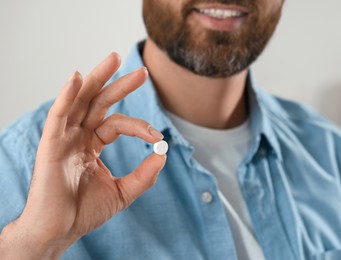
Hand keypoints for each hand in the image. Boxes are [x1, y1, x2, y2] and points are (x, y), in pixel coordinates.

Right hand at [0, 53, 165, 257]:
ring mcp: (64, 138)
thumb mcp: (122, 192)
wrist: (60, 231)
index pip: (117, 124)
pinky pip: (58, 115)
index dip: (139, 126)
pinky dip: (67, 96)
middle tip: (141, 71)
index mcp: (92, 145)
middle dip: (119, 85)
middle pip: (99, 103)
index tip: (157, 136)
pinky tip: (78, 78)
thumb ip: (143, 176)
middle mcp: (78, 136)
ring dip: (97, 78)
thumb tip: (163, 155)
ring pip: (81, 101)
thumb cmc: (84, 212)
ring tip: (114, 58)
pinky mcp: (50, 144)